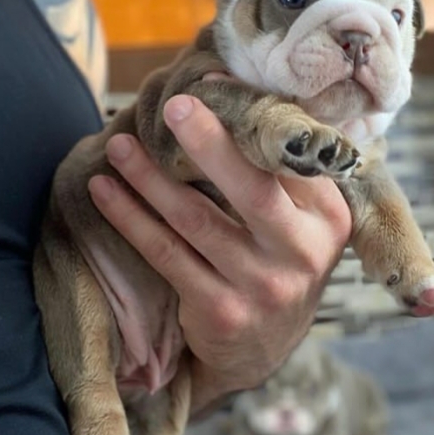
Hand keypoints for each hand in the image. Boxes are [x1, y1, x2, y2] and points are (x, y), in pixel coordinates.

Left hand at [87, 95, 350, 415]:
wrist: (263, 349)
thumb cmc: (276, 262)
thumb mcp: (300, 220)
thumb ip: (280, 171)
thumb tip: (228, 92)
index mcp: (328, 216)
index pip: (289, 157)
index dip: (249, 117)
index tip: (210, 85)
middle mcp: (303, 252)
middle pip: (251, 188)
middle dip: (208, 142)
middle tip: (172, 106)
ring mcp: (263, 286)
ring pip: (196, 220)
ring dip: (149, 178)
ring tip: (118, 146)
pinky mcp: (222, 312)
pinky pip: (166, 254)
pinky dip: (131, 218)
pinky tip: (105, 191)